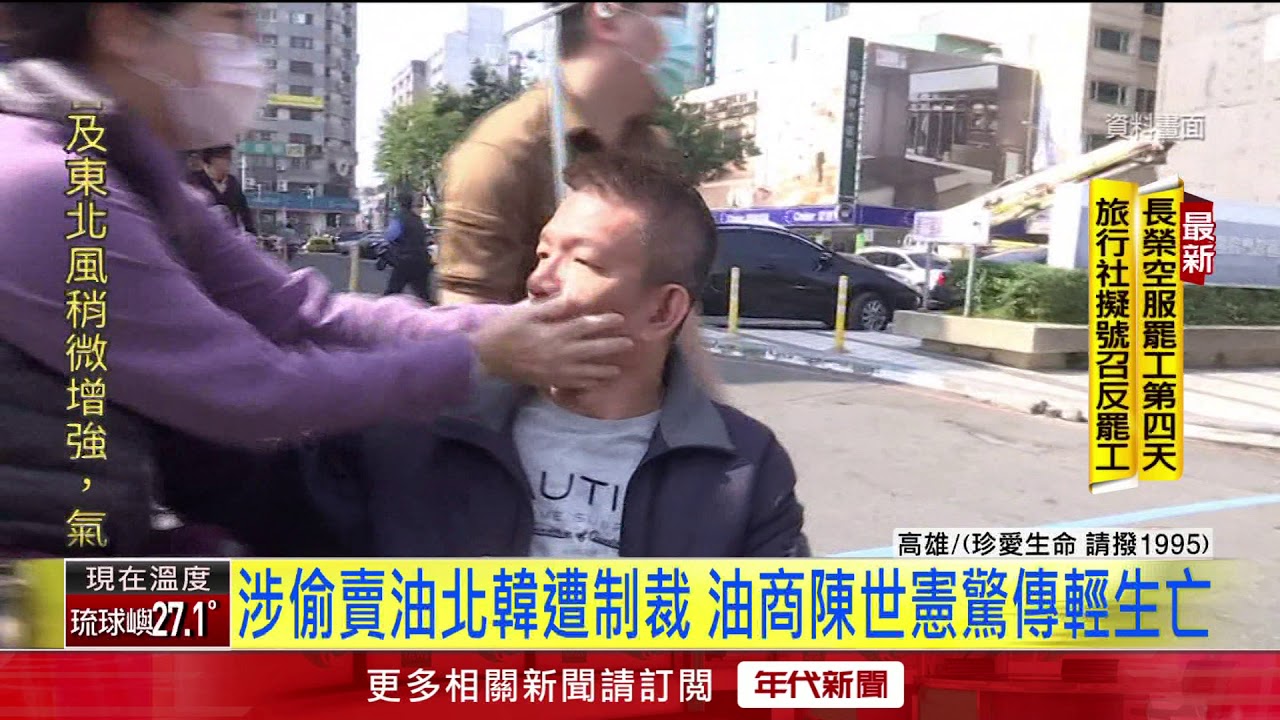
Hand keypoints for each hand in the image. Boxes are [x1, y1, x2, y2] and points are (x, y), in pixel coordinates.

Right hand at [467, 295, 633, 389]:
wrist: (486, 356)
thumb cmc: (506, 329)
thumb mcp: (526, 311)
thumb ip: (550, 306)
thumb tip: (572, 297)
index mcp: (554, 332)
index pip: (586, 326)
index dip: (605, 322)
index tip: (621, 318)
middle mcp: (559, 352)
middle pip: (592, 349)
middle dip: (613, 347)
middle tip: (630, 344)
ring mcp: (555, 369)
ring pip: (586, 371)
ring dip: (604, 370)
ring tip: (618, 369)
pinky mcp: (548, 380)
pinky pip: (572, 385)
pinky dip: (587, 384)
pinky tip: (596, 383)